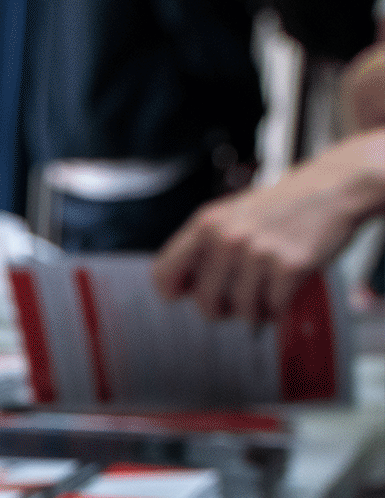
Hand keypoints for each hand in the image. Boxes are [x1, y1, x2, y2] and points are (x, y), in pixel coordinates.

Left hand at [152, 128, 384, 323]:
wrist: (335, 187)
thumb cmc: (282, 207)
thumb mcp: (232, 216)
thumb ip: (204, 247)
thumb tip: (178, 290)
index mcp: (206, 224)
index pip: (163, 273)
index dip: (172, 292)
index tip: (185, 297)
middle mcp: (226, 238)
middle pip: (204, 302)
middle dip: (222, 309)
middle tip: (239, 299)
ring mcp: (257, 253)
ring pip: (241, 310)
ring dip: (257, 309)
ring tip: (268, 289)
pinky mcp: (288, 266)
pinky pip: (273, 308)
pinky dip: (281, 306)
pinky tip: (287, 288)